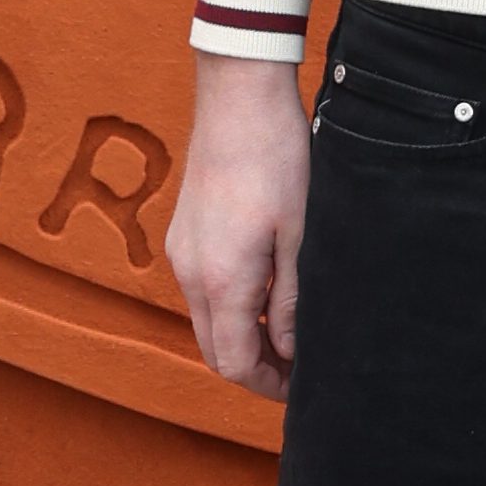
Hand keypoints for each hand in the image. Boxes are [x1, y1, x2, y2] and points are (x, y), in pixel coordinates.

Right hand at [165, 55, 310, 400]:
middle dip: (256, 366)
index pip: (233, 363)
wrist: (239, 97)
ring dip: (244, 335)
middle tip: (302, 368)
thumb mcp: (301, 235)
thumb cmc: (278, 159)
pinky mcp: (184, 232)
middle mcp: (191, 273)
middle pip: (215, 348)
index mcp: (222, 281)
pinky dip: (233, 305)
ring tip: (292, 330)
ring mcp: (182, 251)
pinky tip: (269, 290)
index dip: (267, 385)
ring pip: (208, 319)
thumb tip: (293, 351)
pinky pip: (204, 288)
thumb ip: (294, 300)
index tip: (302, 388)